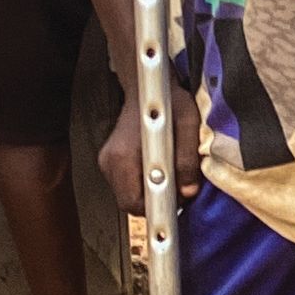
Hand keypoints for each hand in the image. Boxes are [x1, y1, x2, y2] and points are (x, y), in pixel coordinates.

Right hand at [98, 75, 201, 213]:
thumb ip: (186, 159)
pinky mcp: (110, 162)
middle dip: (154, 203)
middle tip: (177, 189)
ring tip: (169, 175)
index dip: (156, 208)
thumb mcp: (187, 125)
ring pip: (128, 196)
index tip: (175, 204)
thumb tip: (187, 191)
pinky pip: (127, 186)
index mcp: (124, 154)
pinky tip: (158, 170)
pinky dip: (143, 185)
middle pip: (129, 203)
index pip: (133, 201)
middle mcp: (110, 161)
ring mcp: (107, 162)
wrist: (147, 86)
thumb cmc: (168, 102)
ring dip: (149, 194)